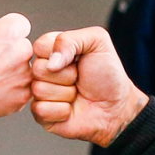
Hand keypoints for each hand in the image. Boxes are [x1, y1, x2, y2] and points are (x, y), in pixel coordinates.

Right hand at [0, 13, 34, 128]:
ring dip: (14, 71)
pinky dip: (13, 89)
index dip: (9, 32)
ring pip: (25, 68)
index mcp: (10, 32)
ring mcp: (25, 74)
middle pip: (24, 46)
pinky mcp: (25, 94)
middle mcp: (22, 51)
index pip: (21, 24)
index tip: (1, 41)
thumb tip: (0, 25)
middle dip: (12, 52)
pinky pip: (24, 87)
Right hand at [29, 27, 148, 145]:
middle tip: (79, 78)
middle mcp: (43, 70)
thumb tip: (51, 62)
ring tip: (77, 93)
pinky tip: (71, 109)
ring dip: (66, 94)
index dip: (60, 54)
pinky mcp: (41, 114)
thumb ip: (70, 40)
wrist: (116, 106)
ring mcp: (40, 93)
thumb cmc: (107, 74)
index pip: (39, 46)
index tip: (76, 59)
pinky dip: (62, 111)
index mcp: (52, 50)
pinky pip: (41, 110)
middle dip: (66, 75)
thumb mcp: (97, 42)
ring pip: (39, 90)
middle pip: (38, 69)